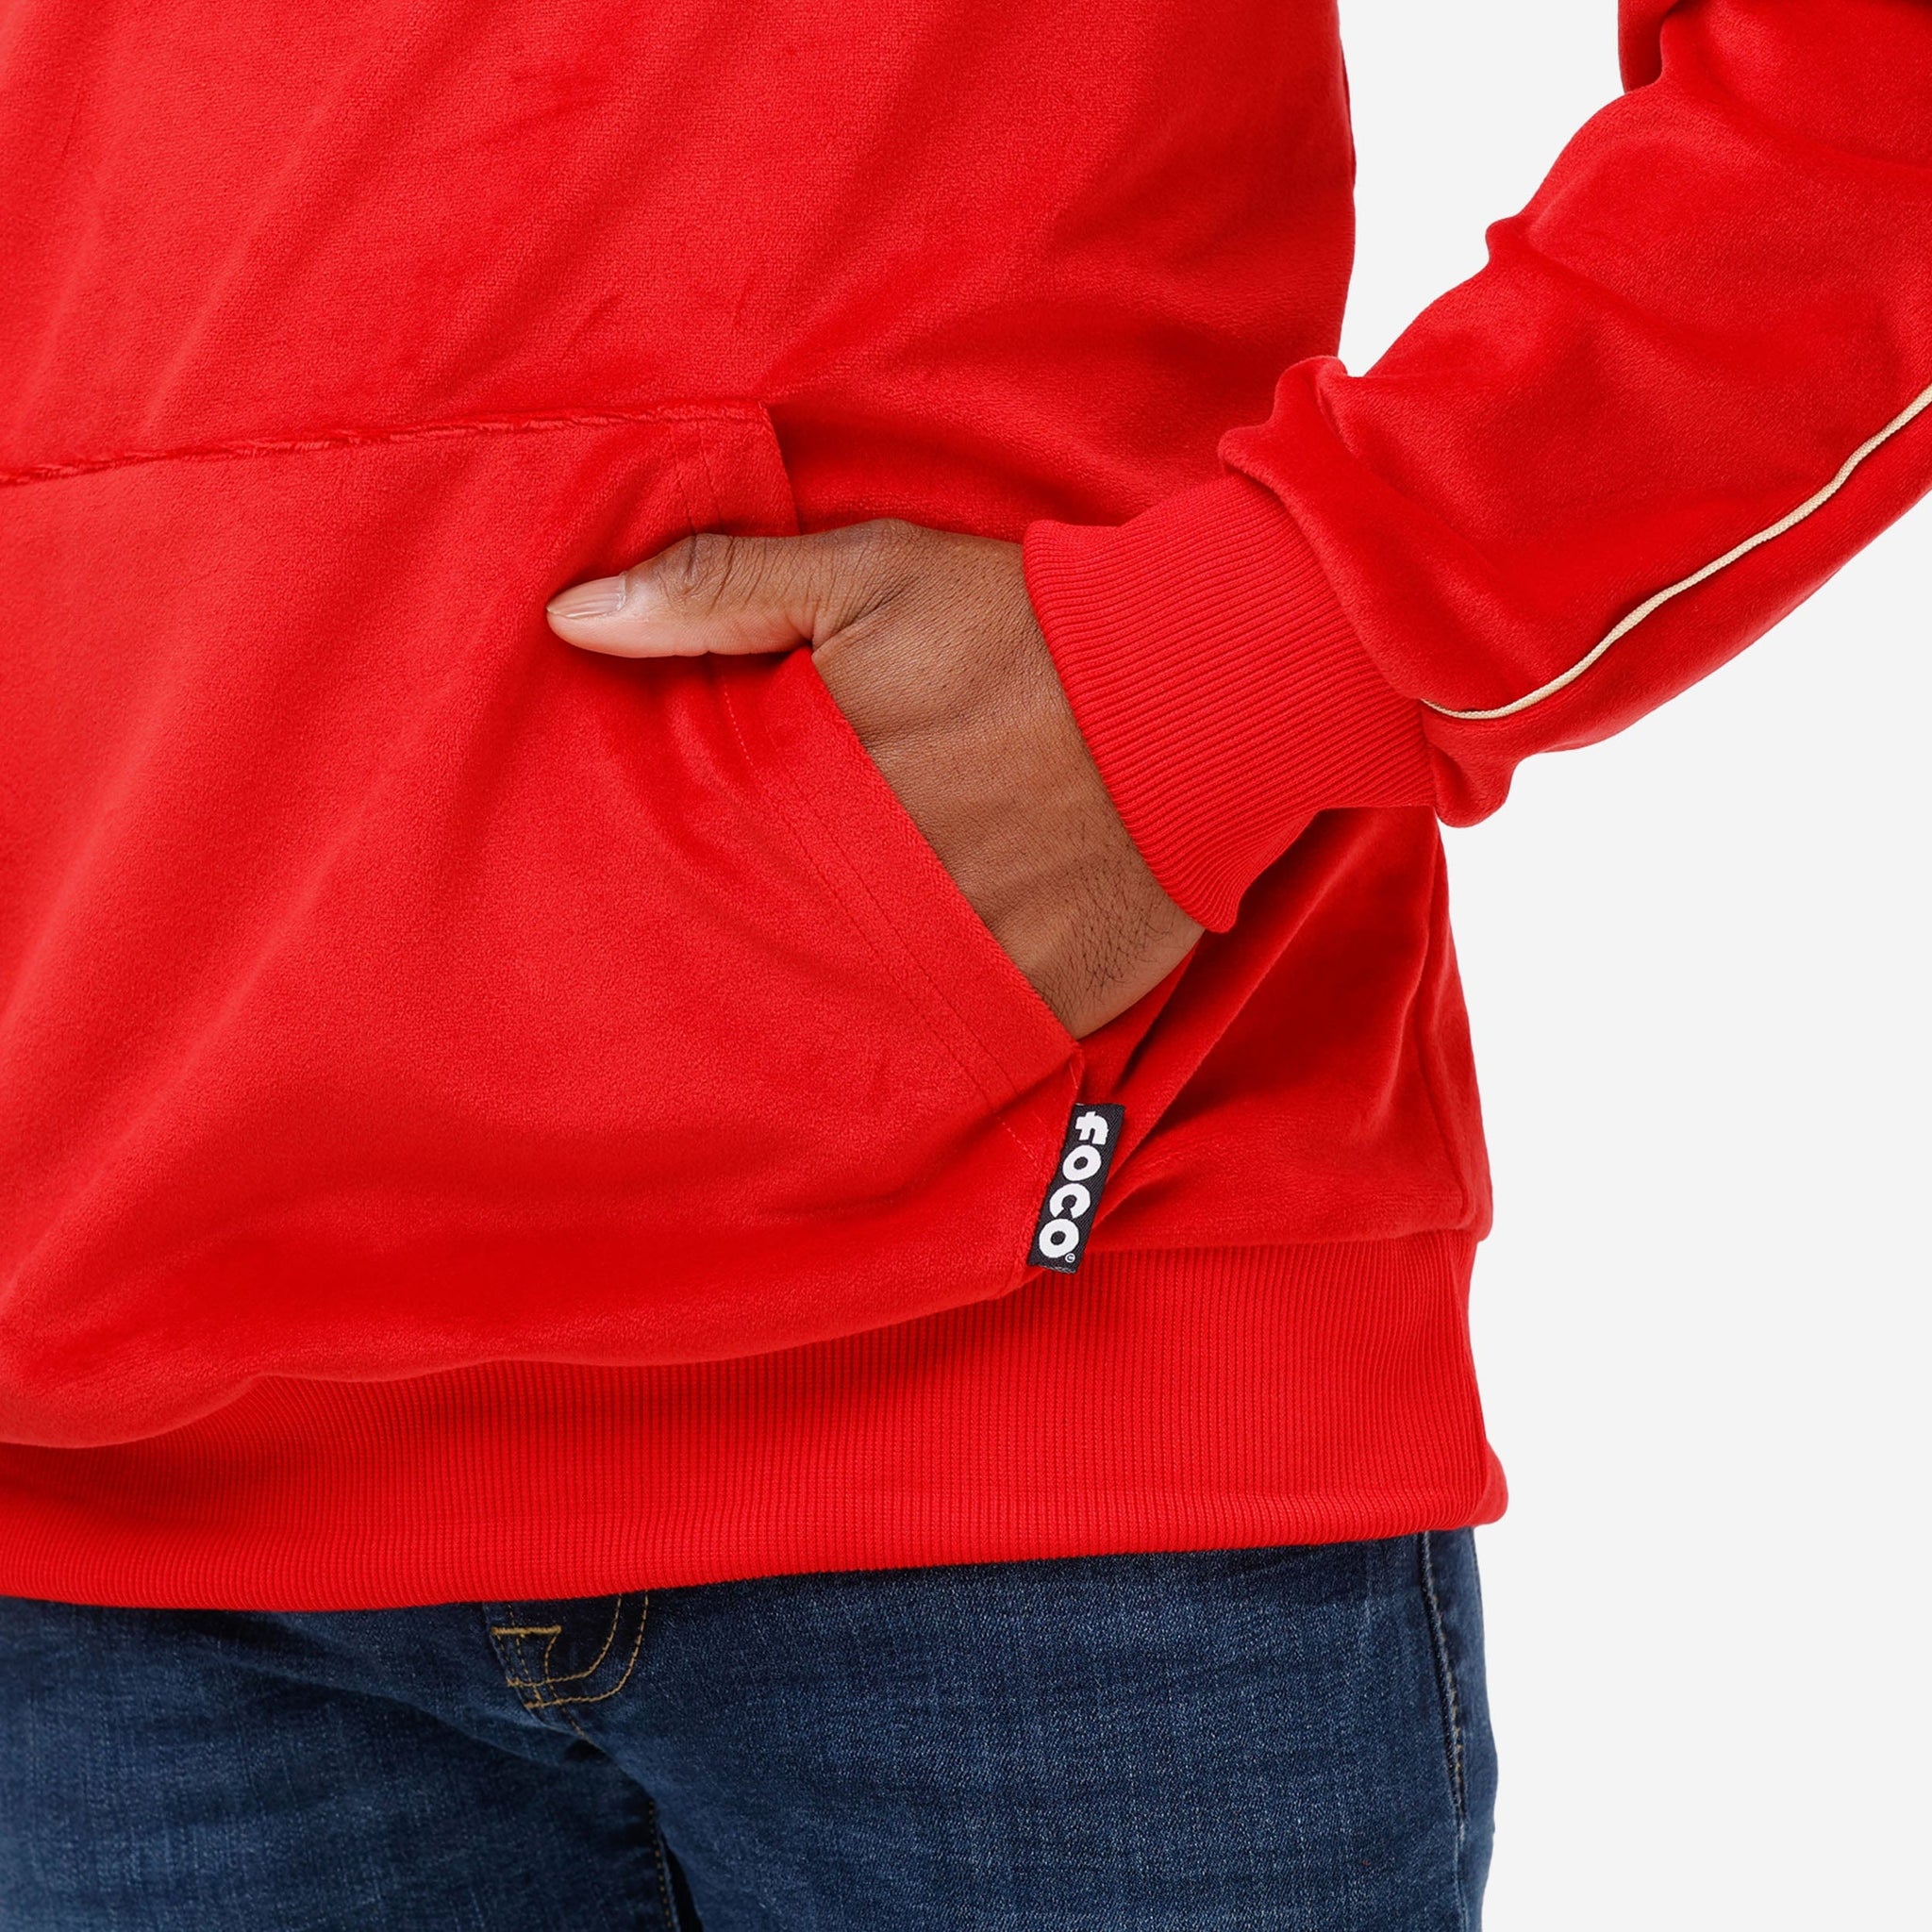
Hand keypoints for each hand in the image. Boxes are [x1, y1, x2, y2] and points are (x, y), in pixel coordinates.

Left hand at [547, 520, 1201, 1037]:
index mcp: (821, 792)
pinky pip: (963, 1053)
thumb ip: (718, 590)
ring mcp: (968, 960)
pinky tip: (899, 1048)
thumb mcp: (869, 573)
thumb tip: (566, 619)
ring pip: (857, 1016)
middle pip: (774, 954)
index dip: (674, 883)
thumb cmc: (1027, 624)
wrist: (1207, 684)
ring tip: (799, 1018)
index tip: (634, 902)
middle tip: (706, 985)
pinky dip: (930, 1051)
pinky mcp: (1045, 1006)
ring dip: (827, 1013)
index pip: (707, 867)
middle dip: (743, 960)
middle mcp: (884, 893)